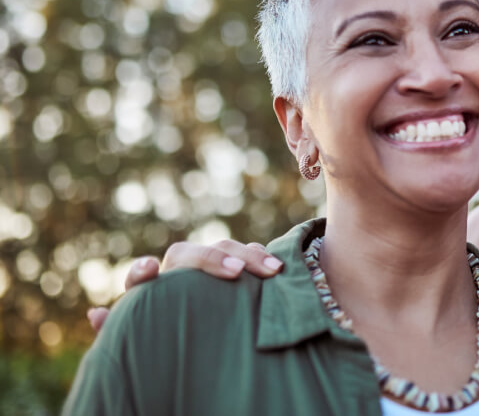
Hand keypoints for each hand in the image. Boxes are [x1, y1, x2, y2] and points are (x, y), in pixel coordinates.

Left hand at [87, 240, 282, 331]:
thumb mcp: (144, 338)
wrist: (195, 334)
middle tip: (237, 273)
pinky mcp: (234, 267)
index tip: (150, 269)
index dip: (143, 272)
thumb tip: (94, 313)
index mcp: (151, 290)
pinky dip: (262, 256)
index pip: (141, 277)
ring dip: (248, 256)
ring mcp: (209, 266)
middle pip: (191, 254)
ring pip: (224, 248)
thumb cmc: (166, 337)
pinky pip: (247, 252)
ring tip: (272, 271)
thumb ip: (122, 327)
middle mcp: (179, 272)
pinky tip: (277, 268)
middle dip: (214, 260)